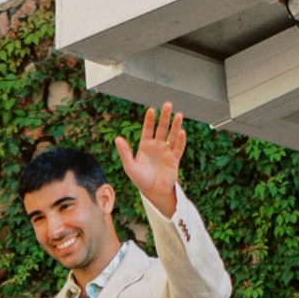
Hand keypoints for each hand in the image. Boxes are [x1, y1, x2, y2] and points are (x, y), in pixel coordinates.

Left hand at [114, 101, 185, 218]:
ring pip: (172, 136)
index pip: (148, 129)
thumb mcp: (129, 166)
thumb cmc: (140, 179)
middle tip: (168, 105)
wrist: (153, 192)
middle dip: (165, 117)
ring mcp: (167, 151)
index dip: (149, 120)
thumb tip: (117, 138)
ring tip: (178, 115)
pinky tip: (181, 132)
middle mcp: (157, 146)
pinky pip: (178, 148)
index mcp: (145, 146)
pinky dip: (180, 141)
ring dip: (175, 125)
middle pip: (162, 128)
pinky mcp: (174, 159)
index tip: (151, 110)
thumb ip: (124, 152)